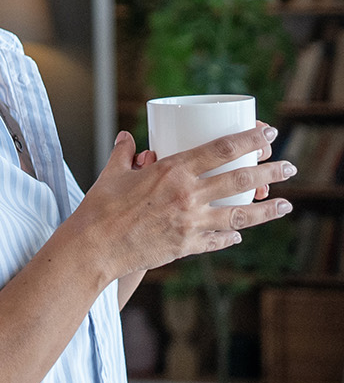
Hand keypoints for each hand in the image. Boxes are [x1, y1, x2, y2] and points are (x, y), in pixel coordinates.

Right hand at [79, 125, 293, 278]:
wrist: (93, 248)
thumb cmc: (99, 209)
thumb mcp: (112, 173)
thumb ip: (124, 153)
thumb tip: (127, 137)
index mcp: (173, 170)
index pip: (222, 149)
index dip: (250, 139)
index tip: (269, 133)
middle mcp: (188, 195)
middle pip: (240, 179)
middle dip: (270, 171)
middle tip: (289, 166)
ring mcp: (190, 223)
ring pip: (239, 214)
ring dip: (266, 209)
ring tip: (285, 205)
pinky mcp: (186, 246)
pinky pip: (216, 240)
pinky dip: (230, 236)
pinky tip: (239, 235)